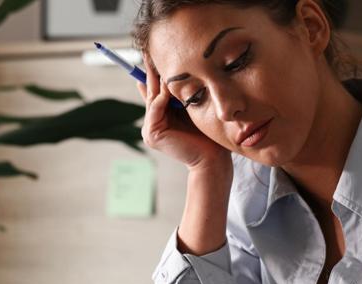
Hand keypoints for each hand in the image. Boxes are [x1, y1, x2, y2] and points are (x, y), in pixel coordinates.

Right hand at [137, 55, 228, 169]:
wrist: (212, 158)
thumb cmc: (207, 134)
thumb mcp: (192, 107)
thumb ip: (179, 94)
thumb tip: (172, 72)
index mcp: (160, 117)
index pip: (155, 90)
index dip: (154, 72)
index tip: (155, 52)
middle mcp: (152, 123)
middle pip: (151, 90)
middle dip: (152, 70)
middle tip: (150, 48)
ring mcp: (149, 129)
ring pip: (154, 97)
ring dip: (158, 79)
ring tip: (161, 59)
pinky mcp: (152, 134)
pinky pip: (156, 108)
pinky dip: (162, 95)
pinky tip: (168, 81)